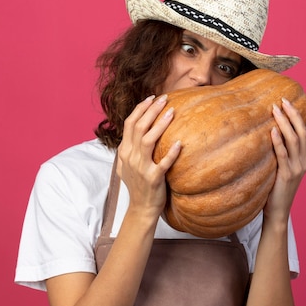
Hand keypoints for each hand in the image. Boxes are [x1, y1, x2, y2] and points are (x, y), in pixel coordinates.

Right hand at [116, 94, 181, 218]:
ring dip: (160, 125)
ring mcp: (141, 168)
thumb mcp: (126, 165)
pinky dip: (171, 153)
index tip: (152, 98)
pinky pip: (163, 164)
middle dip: (151, 110)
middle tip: (165, 99)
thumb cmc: (138, 185)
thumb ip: (128, 148)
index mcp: (125, 151)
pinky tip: (180, 143)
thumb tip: (134, 130)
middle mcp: (130, 157)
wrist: (141, 208)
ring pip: (148, 141)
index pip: (130, 123)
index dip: (140, 109)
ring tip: (171, 112)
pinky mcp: (153, 179)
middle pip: (139, 127)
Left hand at [264, 98, 305, 222]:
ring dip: (285, 122)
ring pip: (294, 140)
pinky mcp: (286, 175)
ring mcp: (296, 168)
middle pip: (304, 133)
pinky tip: (272, 130)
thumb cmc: (277, 189)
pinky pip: (283, 155)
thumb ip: (284, 153)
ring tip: (276, 108)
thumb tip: (275, 133)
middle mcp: (304, 161)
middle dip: (296, 114)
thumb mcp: (284, 168)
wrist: (277, 212)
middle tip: (285, 100)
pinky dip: (278, 141)